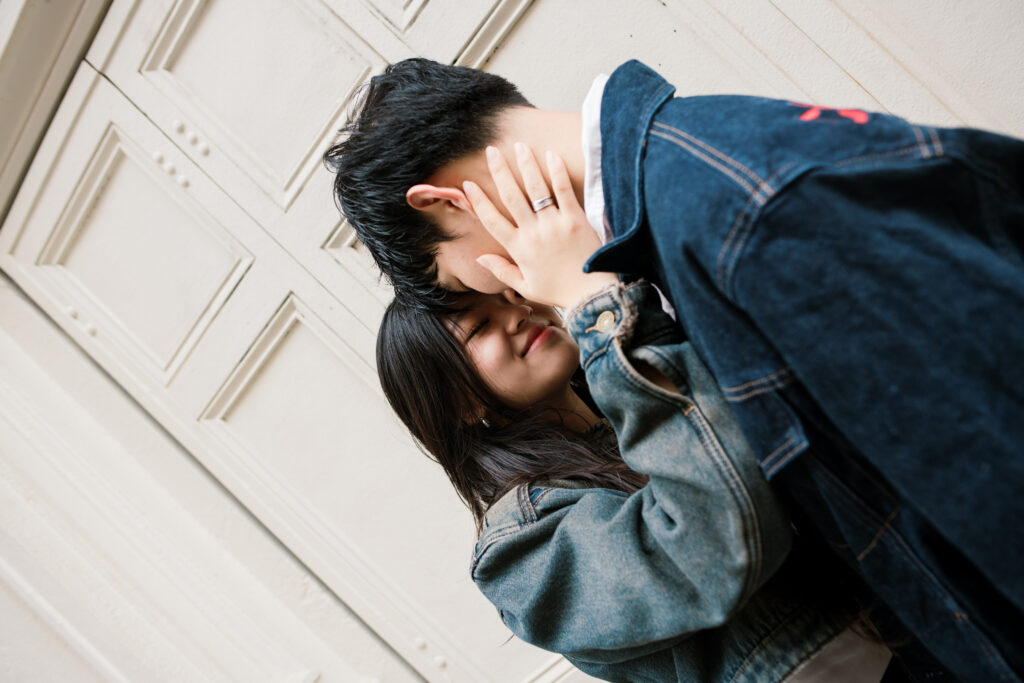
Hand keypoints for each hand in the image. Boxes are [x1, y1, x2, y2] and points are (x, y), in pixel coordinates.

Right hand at [463, 143, 617, 308]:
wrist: (590, 295)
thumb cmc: (558, 290)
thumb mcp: (525, 286)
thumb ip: (501, 270)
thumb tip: (479, 258)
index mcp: (518, 249)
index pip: (492, 220)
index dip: (478, 201)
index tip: (468, 184)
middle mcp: (533, 234)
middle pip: (511, 196)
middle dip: (499, 171)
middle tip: (491, 150)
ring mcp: (554, 225)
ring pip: (536, 189)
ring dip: (526, 165)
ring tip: (519, 145)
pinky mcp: (575, 220)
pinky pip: (564, 191)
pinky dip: (557, 171)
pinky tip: (550, 154)